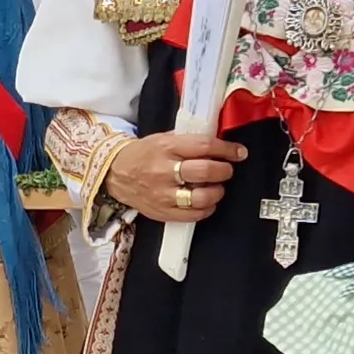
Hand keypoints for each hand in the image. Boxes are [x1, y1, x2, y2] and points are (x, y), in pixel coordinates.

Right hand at [109, 131, 244, 223]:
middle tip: (227, 170)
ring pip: (201, 197)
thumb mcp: (163, 138)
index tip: (239, 152)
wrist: (115, 173)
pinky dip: (206, 209)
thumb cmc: (143, 154)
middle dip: (224, 171)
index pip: (204, 147)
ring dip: (217, 192)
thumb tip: (218, 144)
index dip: (227, 150)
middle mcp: (164, 170)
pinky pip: (192, 215)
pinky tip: (207, 203)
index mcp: (166, 148)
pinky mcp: (162, 212)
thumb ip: (188, 141)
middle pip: (205, 172)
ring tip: (217, 188)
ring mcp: (163, 194)